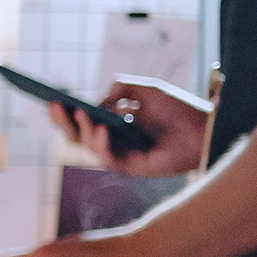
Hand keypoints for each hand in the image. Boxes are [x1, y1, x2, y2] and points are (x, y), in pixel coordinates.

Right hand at [47, 75, 208, 177]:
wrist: (203, 127)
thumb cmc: (178, 109)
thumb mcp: (145, 89)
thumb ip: (121, 88)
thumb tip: (99, 102)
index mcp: (113, 123)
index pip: (82, 121)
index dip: (66, 112)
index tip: (53, 98)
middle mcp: (113, 141)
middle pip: (76, 136)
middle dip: (63, 121)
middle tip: (54, 106)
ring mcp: (120, 155)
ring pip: (88, 147)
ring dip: (84, 130)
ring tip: (83, 114)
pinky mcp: (131, 168)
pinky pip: (108, 159)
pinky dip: (102, 143)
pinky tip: (103, 128)